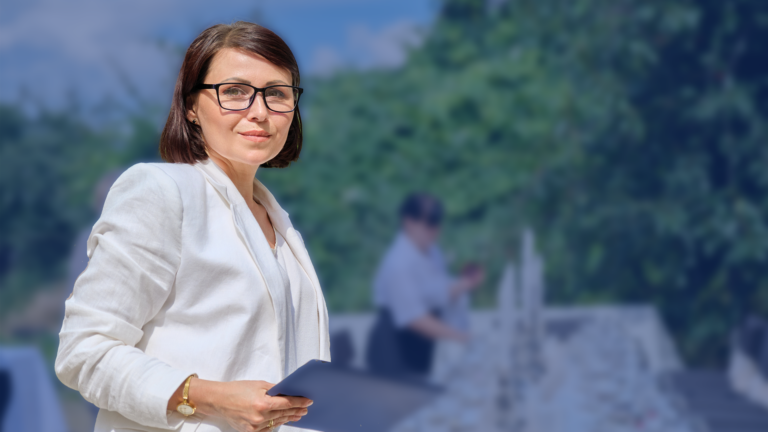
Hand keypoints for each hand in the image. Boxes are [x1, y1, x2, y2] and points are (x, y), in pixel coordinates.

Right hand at [178, 378, 311, 431]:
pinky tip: (282, 420)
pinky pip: (267, 429)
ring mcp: (254, 426)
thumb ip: (274, 389)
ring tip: (297, 415)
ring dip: (288, 418)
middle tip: (305, 409)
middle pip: (283, 414)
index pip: (286, 403)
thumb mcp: (258, 384)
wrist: (218, 401)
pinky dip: (275, 423)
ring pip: (277, 422)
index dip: (299, 402)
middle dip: (296, 410)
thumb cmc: (237, 390)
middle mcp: (259, 417)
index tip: (308, 401)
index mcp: (262, 402)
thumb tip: (288, 392)